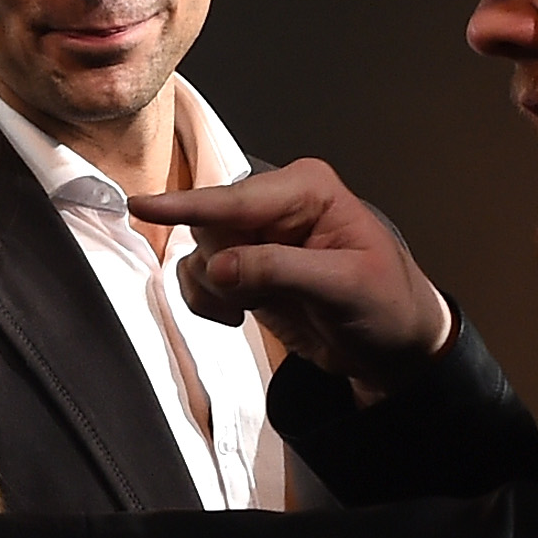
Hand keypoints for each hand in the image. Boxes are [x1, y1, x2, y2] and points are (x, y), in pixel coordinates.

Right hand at [134, 159, 453, 397]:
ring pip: (199, 254)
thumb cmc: (388, 307)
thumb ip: (278, 271)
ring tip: (250, 308)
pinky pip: (200, 279)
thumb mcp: (343, 288)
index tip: (144, 206)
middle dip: (220, 269)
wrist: (394, 347)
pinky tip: (240, 314)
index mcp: (308, 190)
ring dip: (213, 290)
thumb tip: (219, 266)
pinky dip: (209, 302)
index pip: (236, 199)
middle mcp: (277, 205)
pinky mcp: (245, 268)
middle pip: (209, 224)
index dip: (188, 206)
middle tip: (250, 298)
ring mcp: (257, 237)